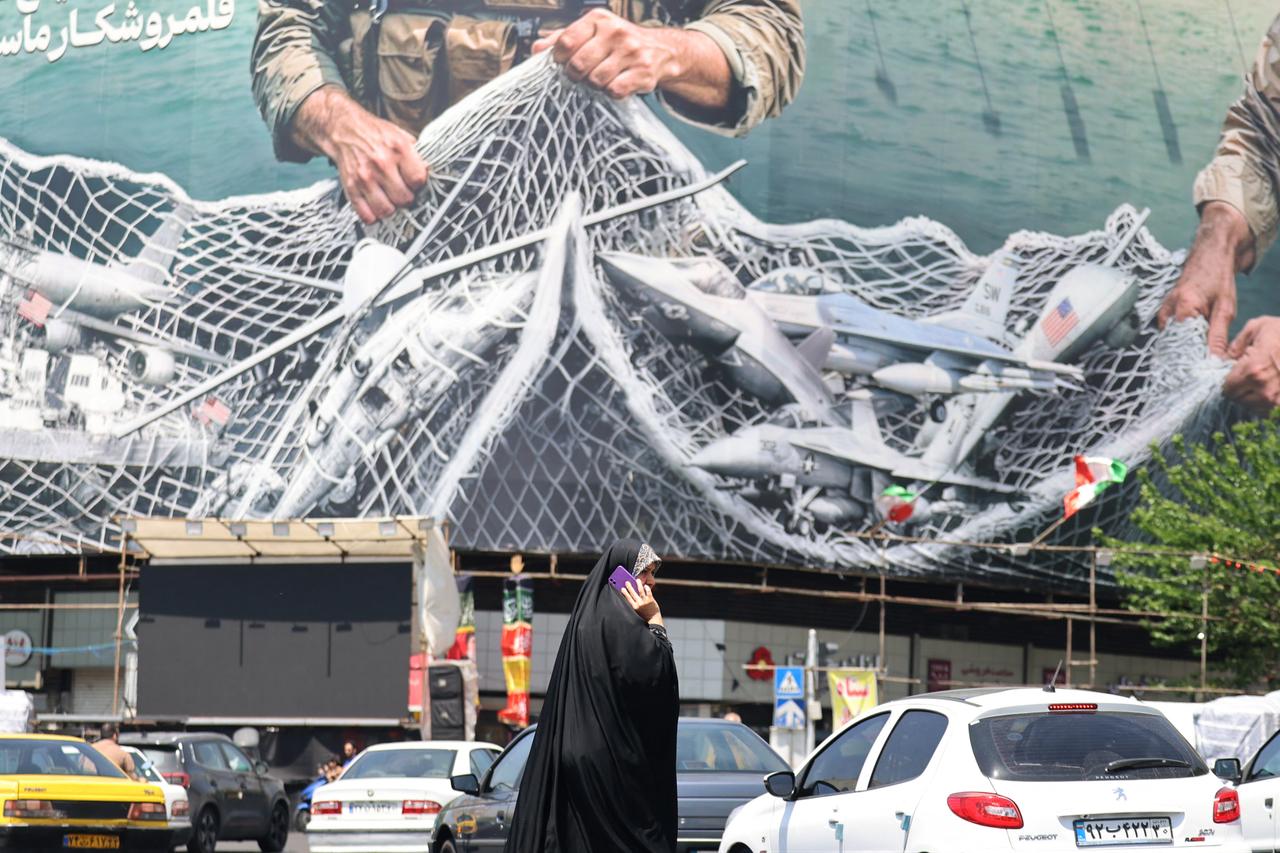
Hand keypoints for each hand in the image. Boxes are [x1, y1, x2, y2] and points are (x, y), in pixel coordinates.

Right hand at [291, 86, 428, 224]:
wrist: (344, 129)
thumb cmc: (374, 134)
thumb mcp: (401, 136)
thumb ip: (417, 155)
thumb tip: (430, 173)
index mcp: (398, 149)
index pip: (418, 180)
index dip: (418, 184)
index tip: (414, 182)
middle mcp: (381, 163)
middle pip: (404, 199)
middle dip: (406, 198)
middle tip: (402, 191)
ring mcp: (365, 177)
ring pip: (387, 210)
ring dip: (391, 208)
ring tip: (389, 198)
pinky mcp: (351, 187)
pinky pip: (366, 215)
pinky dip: (373, 215)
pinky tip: (376, 205)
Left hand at [533, 9, 728, 109]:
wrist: (661, 50)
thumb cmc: (619, 43)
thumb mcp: (592, 33)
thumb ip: (562, 39)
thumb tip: (536, 50)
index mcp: (599, 19)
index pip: (566, 41)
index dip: (559, 58)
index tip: (563, 63)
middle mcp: (616, 32)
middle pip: (578, 64)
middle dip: (575, 75)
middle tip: (580, 76)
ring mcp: (631, 52)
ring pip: (596, 80)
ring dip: (594, 85)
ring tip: (600, 79)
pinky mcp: (643, 72)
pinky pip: (615, 90)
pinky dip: (611, 92)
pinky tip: (615, 84)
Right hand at [620, 580, 660, 622]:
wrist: (653, 620)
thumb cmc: (645, 615)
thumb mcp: (637, 611)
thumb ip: (635, 604)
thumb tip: (633, 594)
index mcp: (634, 607)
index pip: (628, 598)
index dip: (625, 593)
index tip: (622, 589)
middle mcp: (639, 604)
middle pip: (633, 593)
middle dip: (629, 587)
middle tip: (627, 582)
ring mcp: (645, 601)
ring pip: (640, 590)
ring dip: (638, 584)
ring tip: (637, 580)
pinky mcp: (651, 600)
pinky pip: (648, 592)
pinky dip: (646, 588)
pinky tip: (645, 585)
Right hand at [1157, 202, 1252, 355]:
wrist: (1210, 253)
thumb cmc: (1218, 275)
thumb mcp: (1225, 308)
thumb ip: (1218, 335)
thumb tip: (1214, 358)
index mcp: (1183, 308)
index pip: (1182, 345)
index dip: (1191, 359)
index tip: (1200, 370)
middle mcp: (1168, 310)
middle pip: (1174, 344)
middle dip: (1187, 355)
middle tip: (1200, 365)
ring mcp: (1164, 309)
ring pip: (1171, 338)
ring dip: (1183, 346)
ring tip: (1197, 352)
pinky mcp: (1165, 310)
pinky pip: (1170, 331)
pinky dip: (1180, 338)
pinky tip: (1191, 340)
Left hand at [1225, 316, 1279, 412]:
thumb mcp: (1257, 327)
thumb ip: (1235, 345)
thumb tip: (1222, 359)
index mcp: (1254, 371)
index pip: (1227, 389)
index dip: (1228, 381)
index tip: (1233, 374)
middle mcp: (1266, 390)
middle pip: (1239, 400)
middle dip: (1240, 389)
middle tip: (1249, 377)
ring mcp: (1279, 401)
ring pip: (1255, 407)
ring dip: (1254, 396)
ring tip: (1263, 380)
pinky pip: (1270, 412)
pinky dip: (1267, 402)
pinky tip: (1271, 387)